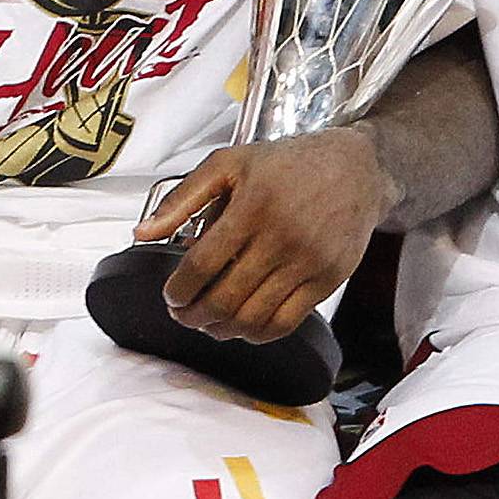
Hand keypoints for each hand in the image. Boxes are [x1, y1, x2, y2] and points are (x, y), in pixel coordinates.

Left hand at [135, 126, 400, 344]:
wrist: (355, 169)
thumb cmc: (286, 164)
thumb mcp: (226, 164)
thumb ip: (181, 199)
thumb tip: (143, 232)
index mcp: (251, 207)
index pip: (203, 263)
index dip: (180, 289)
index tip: (170, 297)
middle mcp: (281, 238)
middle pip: (226, 297)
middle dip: (195, 316)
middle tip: (182, 316)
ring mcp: (308, 263)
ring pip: (256, 316)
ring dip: (224, 330)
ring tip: (208, 326)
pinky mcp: (329, 281)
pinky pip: (288, 321)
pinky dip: (260, 334)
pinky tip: (243, 329)